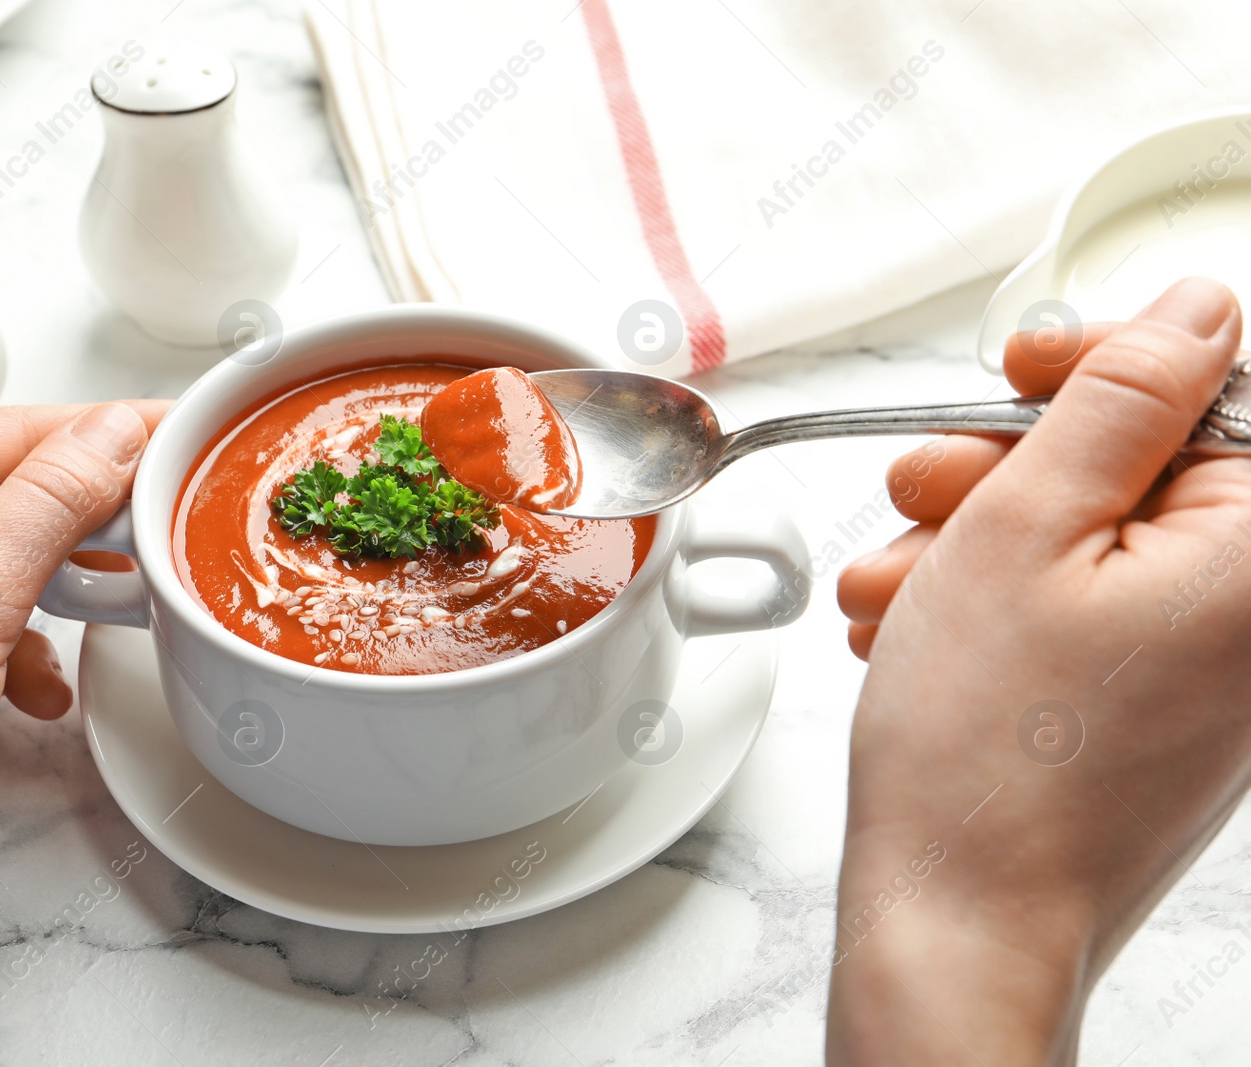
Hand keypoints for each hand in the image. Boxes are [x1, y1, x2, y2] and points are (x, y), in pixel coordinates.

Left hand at [0, 402, 164, 1064]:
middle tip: (159, 530)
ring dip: (52, 596)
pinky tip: (36, 695)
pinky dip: (12, 657)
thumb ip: (46, 509)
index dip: (102, 435)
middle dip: (81, 525)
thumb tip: (108, 435)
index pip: (5, 436)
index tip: (175, 437)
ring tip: (106, 614)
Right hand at [827, 278, 1250, 1063]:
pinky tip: (920, 629)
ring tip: (895, 591)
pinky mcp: (1160, 706)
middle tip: (924, 495)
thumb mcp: (1024, 529)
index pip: (1214, 387)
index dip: (1103, 361)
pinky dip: (997, 603)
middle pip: (1141, 466)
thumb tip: (1194, 308)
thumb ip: (1118, 400)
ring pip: (1091, 539)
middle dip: (1010, 467)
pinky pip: (1084, 609)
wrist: (961, 924)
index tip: (1019, 370)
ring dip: (977, 541)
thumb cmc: (987, 754)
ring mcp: (1211, 668)